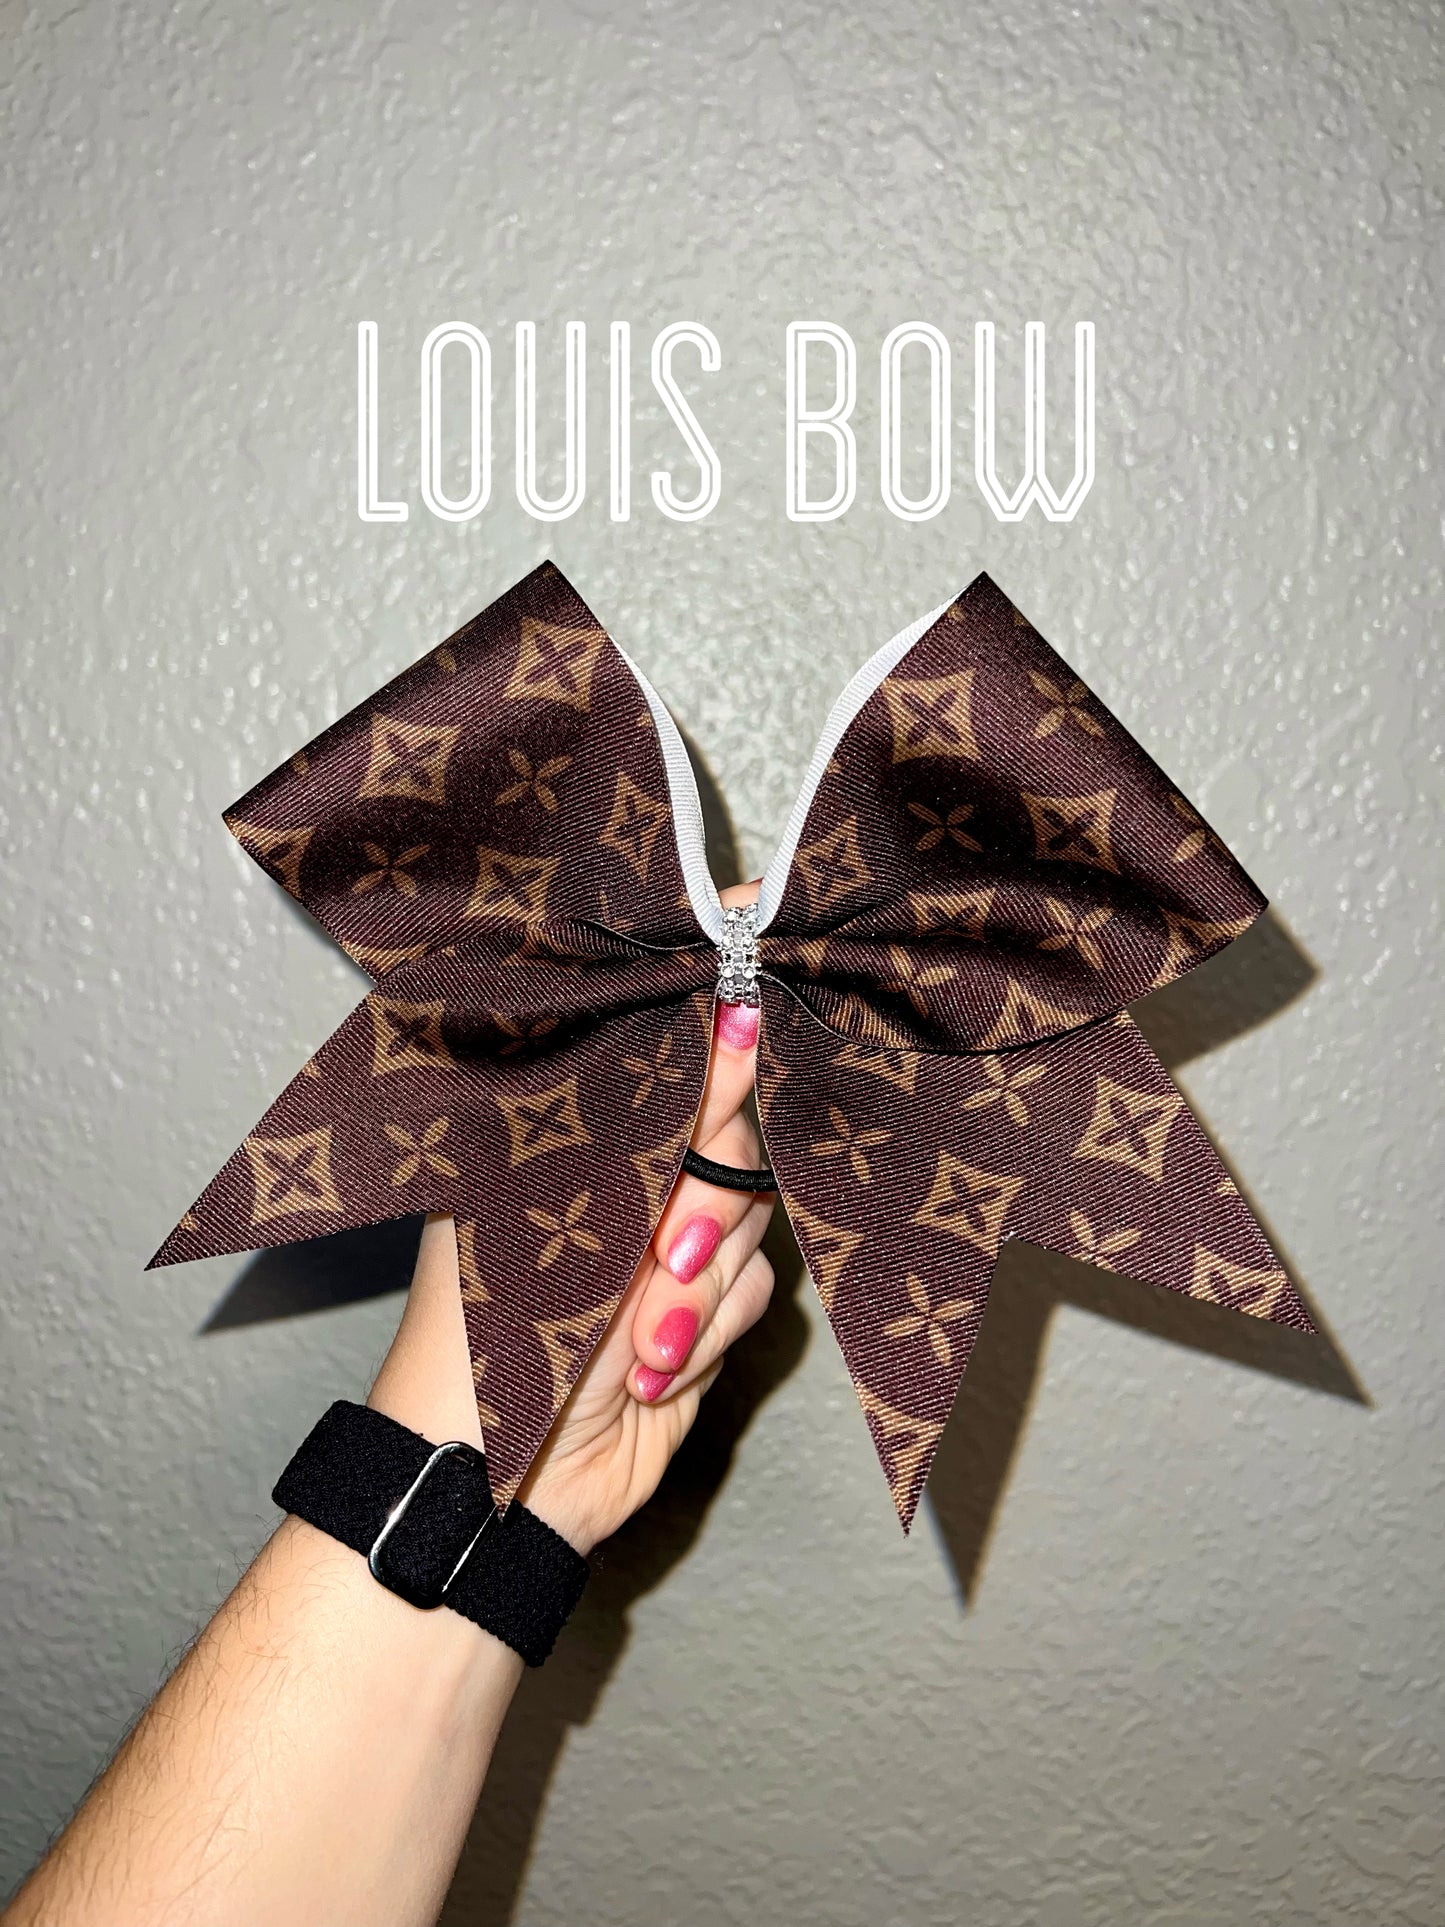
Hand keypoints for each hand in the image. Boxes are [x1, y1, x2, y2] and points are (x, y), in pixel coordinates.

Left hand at [369, 881, 774, 1555]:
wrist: (494, 1489)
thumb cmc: (501, 1339)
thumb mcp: (586, 1214)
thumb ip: (670, 1123)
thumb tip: (732, 1014)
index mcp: (571, 1137)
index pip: (666, 1062)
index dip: (719, 1042)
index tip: (758, 1015)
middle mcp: (624, 1183)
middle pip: (729, 1145)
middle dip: (704, 1209)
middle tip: (663, 1256)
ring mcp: (662, 1252)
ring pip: (750, 1229)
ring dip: (695, 1295)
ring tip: (634, 1343)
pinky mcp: (699, 1319)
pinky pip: (753, 1300)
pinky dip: (703, 1340)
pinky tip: (646, 1374)